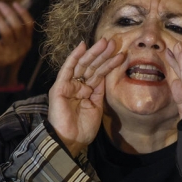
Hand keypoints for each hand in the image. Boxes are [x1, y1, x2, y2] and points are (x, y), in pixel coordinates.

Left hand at [0, 2, 35, 76]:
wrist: (4, 78)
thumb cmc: (9, 57)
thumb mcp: (18, 45)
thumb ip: (17, 32)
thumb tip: (10, 10)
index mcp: (28, 43)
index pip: (30, 25)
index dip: (23, 12)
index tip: (14, 3)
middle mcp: (22, 47)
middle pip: (17, 25)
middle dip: (8, 12)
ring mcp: (12, 53)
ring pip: (6, 31)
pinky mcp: (0, 57)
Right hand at [47, 38, 125, 157]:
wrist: (71, 140)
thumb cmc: (83, 127)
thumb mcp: (97, 105)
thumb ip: (100, 90)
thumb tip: (106, 73)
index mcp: (86, 90)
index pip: (99, 73)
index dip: (109, 63)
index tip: (121, 54)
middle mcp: (76, 85)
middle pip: (91, 66)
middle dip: (103, 54)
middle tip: (114, 42)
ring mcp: (67, 85)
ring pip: (82, 65)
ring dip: (94, 53)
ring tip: (105, 42)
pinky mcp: (59, 87)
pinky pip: (67, 69)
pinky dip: (74, 57)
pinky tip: (83, 46)